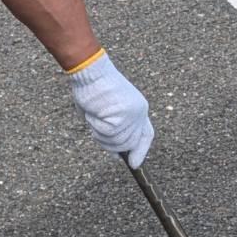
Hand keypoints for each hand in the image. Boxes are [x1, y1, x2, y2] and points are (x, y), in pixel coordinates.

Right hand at [68, 51, 153, 167]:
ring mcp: (132, 116)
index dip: (140, 151)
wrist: (91, 71)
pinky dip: (96, 127)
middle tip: (96, 129)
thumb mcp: (107, 111)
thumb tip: (116, 153)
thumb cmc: (93, 87)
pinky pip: (107, 134)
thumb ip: (115, 129)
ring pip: (116, 142)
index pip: (146, 135)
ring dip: (100, 133)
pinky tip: (94, 112)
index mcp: (139, 109)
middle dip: (110, 144)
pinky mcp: (122, 117)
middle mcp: (140, 113)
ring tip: (94, 115)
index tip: (134, 164)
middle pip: (127, 144)